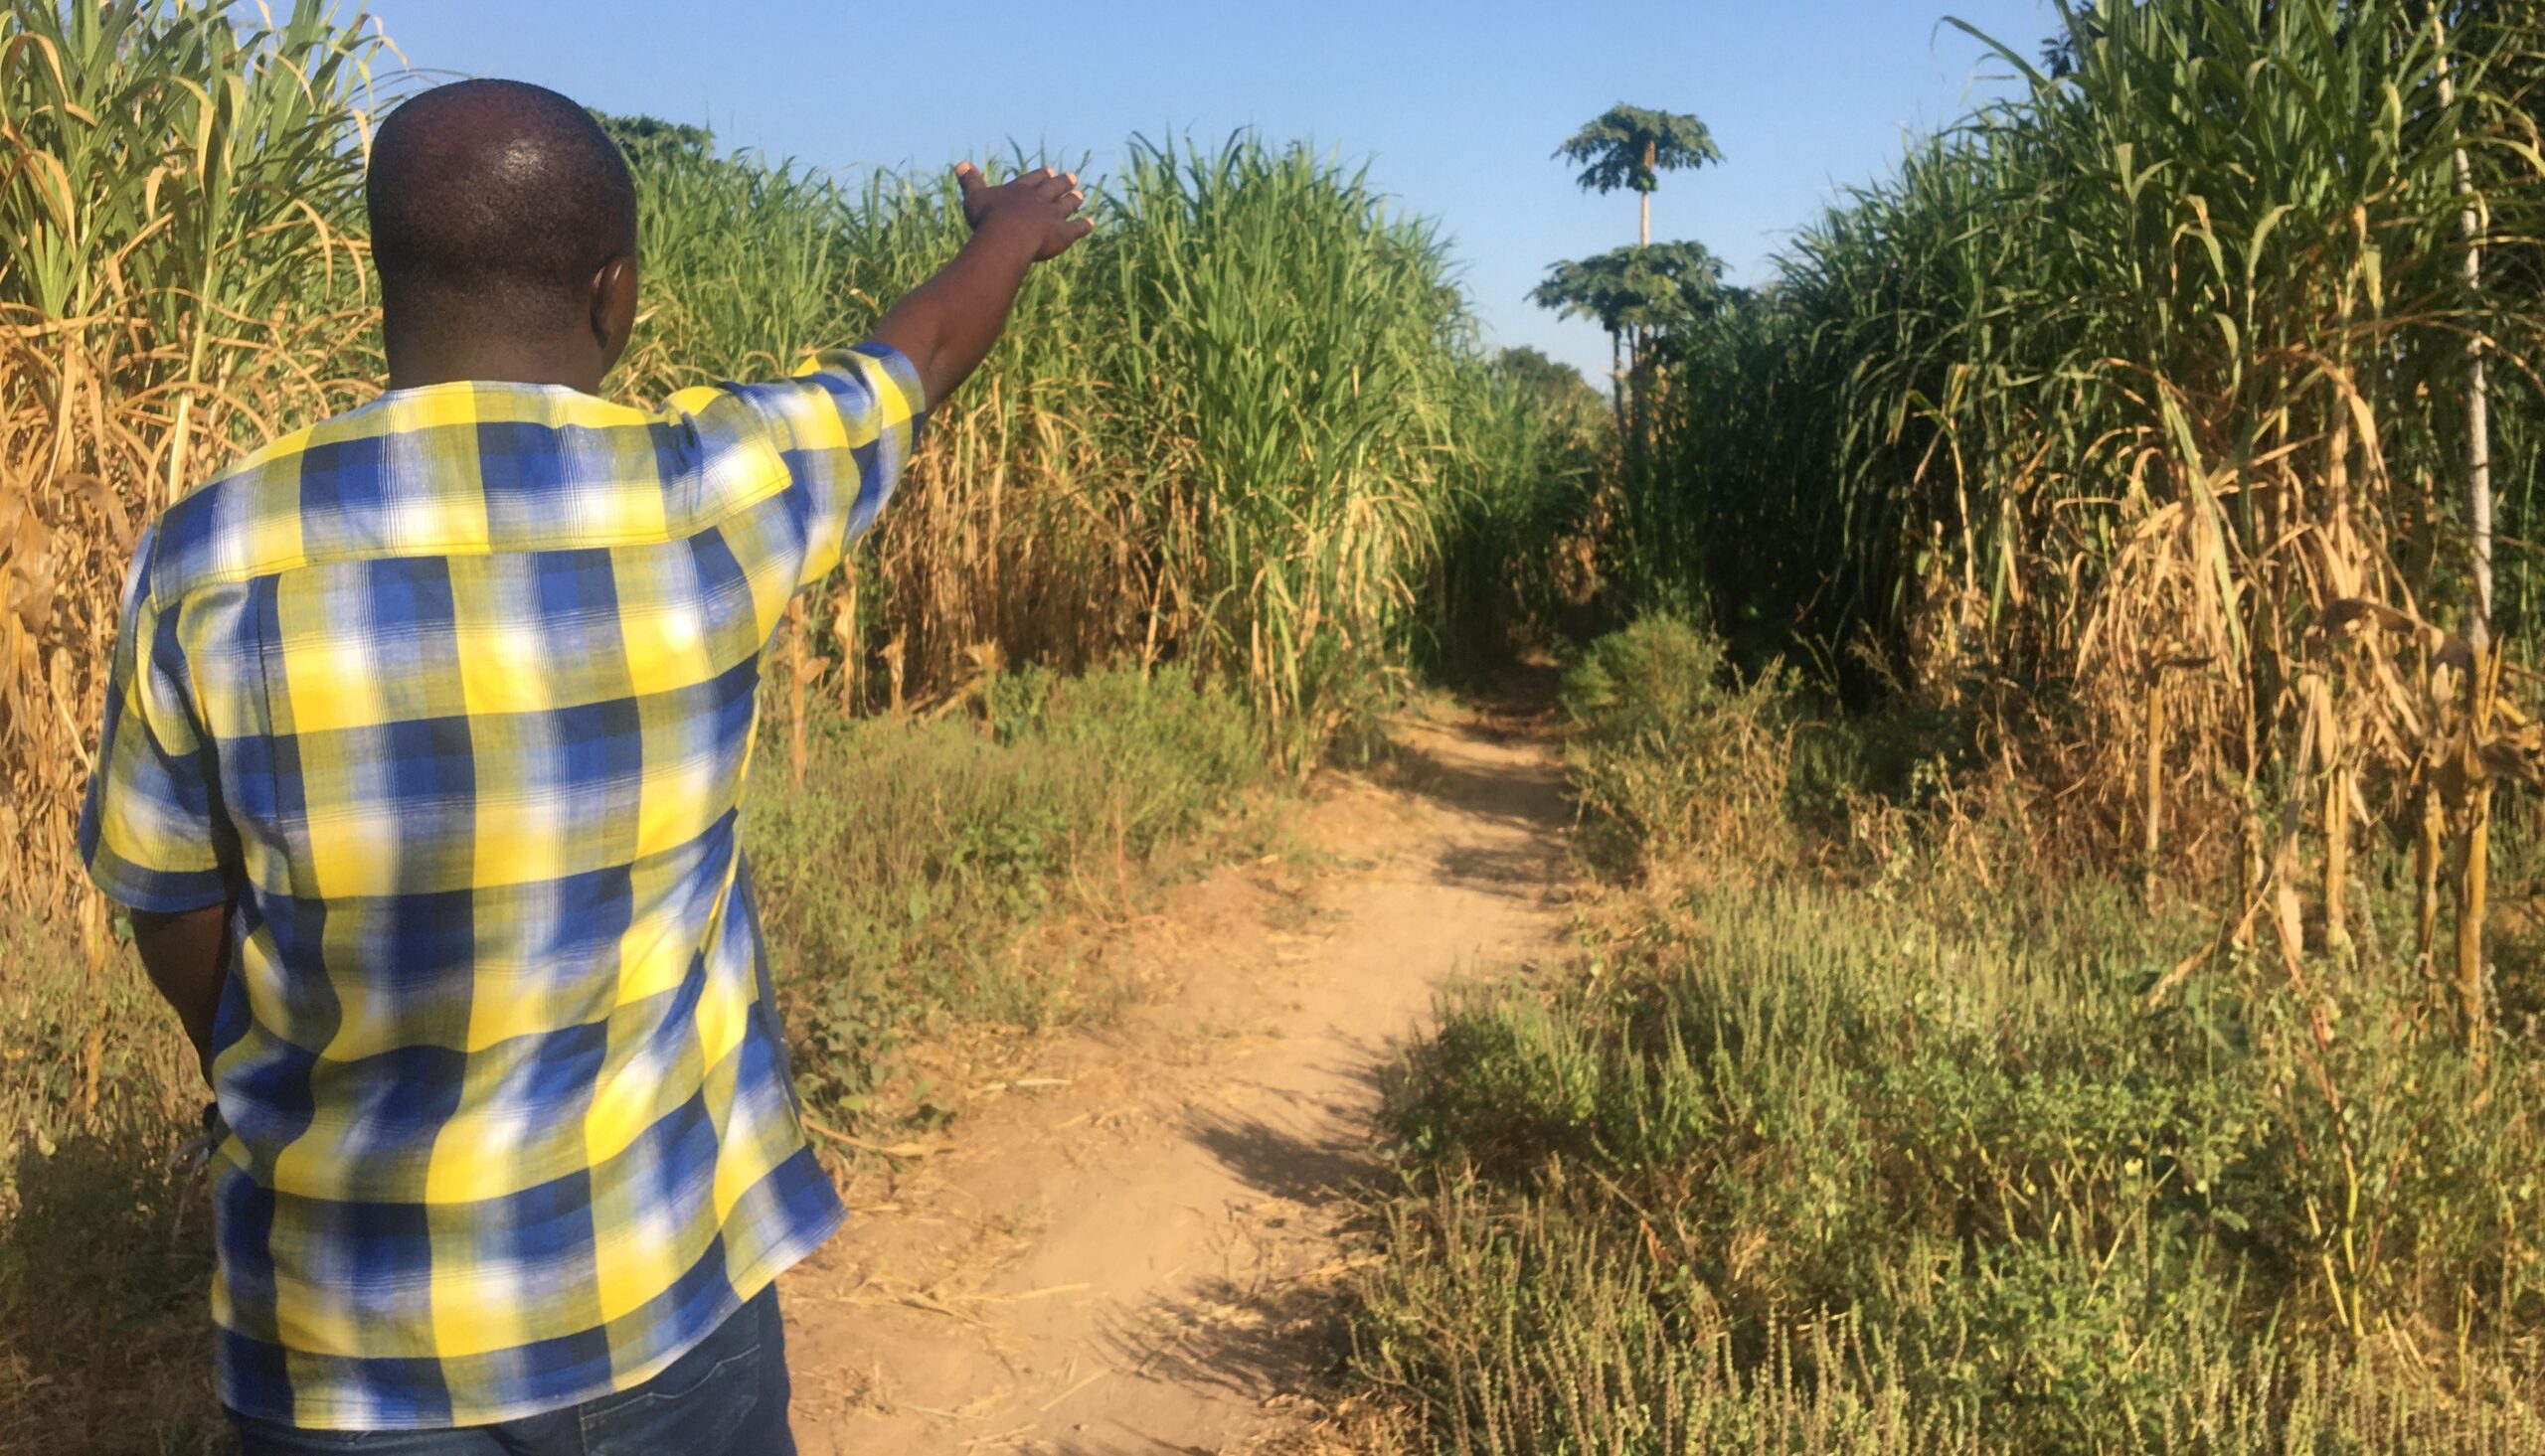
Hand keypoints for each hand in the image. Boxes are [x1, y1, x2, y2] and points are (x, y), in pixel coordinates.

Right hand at [955, 162, 1093, 262]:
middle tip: (1071, 177)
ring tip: (1080, 195)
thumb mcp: (975, 197)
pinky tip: (1092, 224)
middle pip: (1053, 188)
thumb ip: (970, 181)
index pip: (1032, 179)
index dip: (1040, 176)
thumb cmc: (988, 218)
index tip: (1049, 171)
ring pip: (1066, 204)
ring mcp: (1053, 215)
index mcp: (1020, 190)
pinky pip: (1076, 228)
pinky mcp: (1062, 233)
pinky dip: (1084, 226)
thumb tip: (960, 164)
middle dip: (1062, 182)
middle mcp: (1039, 199)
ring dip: (1073, 199)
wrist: (1008, 236)